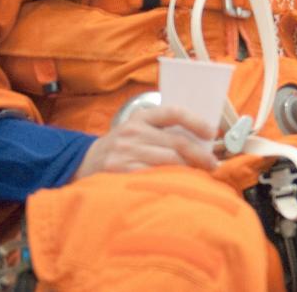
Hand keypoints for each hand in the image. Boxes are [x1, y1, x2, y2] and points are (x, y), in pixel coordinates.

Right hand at [73, 105, 216, 179]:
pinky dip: (170, 180)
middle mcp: (133, 131)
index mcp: (141, 117)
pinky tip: (178, 184)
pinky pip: (153, 175)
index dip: (196, 122)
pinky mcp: (120, 171)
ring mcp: (125, 151)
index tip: (212, 133)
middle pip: (176, 142)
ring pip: (168, 160)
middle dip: (200, 154)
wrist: (83, 162)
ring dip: (189, 169)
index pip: (174, 113)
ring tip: (200, 175)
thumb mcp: (138, 129)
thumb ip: (162, 130)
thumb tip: (202, 140)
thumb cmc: (122, 146)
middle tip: (213, 164)